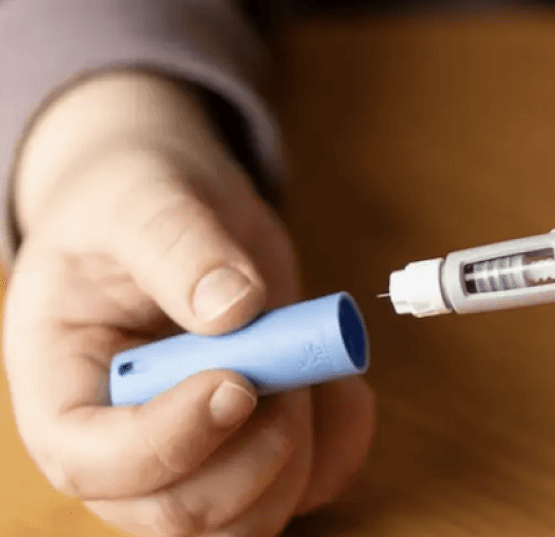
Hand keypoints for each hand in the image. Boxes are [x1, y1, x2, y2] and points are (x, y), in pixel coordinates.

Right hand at [3, 123, 373, 534]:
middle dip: (251, 452)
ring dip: (299, 450)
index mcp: (62, 385)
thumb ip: (179, 245)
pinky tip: (344, 387)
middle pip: (179, 512)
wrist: (172, 205)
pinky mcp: (251, 444)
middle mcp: (120, 440)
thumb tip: (233, 308)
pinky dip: (339, 444)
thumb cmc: (134, 199)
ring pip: (248, 516)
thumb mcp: (144, 198)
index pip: (94, 462)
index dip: (170, 440)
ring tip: (312, 361)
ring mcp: (190, 452)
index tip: (237, 381)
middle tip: (288, 364)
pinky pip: (304, 483)